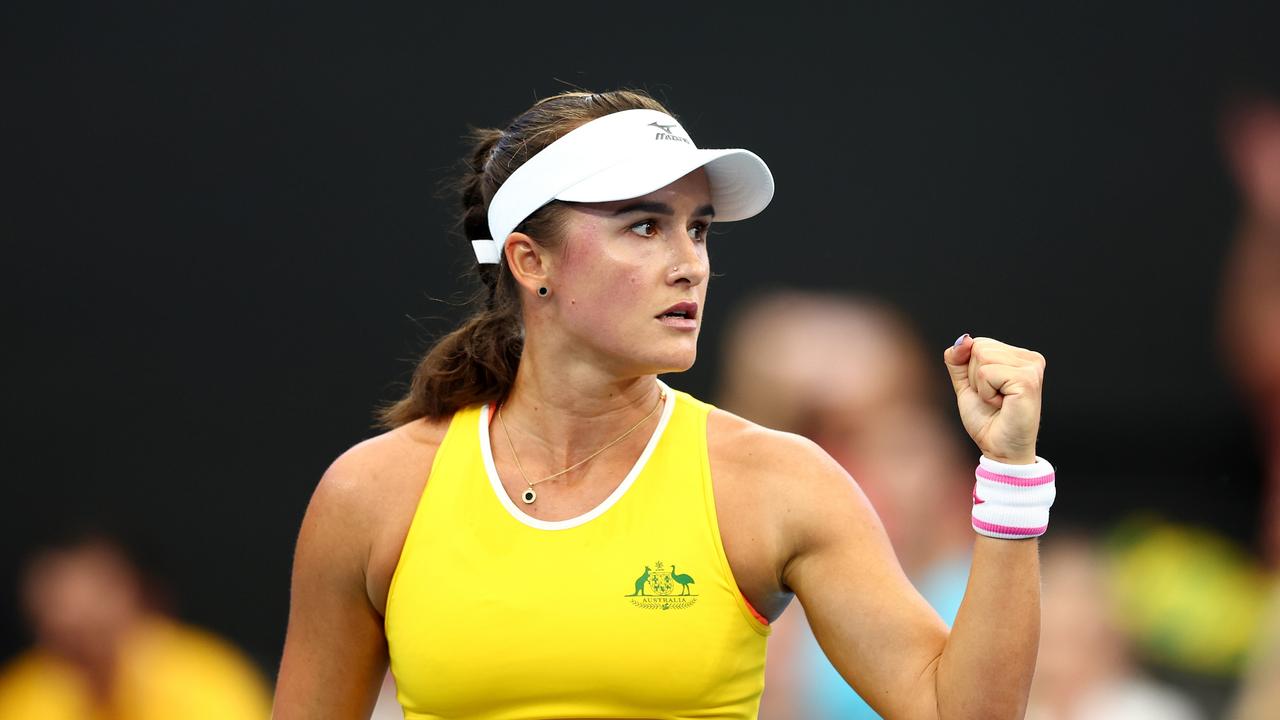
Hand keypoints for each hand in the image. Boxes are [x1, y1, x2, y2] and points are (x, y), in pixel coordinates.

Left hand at [943, 335, 1045, 464]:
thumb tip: (964, 339)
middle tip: (993, 398)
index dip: (971, 370)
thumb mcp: (965, 384)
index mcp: (1018, 356)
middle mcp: (1030, 358)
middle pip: (979, 347)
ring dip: (980, 385)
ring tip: (997, 401)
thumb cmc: (986, 419)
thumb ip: (959, 359)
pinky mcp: (1027, 380)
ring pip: (981, 357)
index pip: (978, 343)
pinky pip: (986, 373)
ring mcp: (1031, 367)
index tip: (988, 390)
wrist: (999, 449)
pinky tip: (1002, 404)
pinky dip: (986, 392)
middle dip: (975, 376)